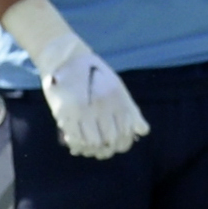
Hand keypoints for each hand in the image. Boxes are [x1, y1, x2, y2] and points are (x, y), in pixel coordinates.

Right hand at [2, 0, 148, 157]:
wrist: (67, 59)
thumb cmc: (96, 75)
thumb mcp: (118, 88)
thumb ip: (131, 111)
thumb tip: (143, 131)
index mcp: (118, 99)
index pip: (126, 132)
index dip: (123, 144)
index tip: (116, 145)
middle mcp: (103, 105)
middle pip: (111, 140)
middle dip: (107, 149)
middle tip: (102, 149)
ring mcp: (84, 109)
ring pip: (94, 142)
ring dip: (92, 149)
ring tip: (89, 148)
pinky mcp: (65, 112)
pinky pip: (75, 138)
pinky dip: (77, 145)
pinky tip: (77, 143)